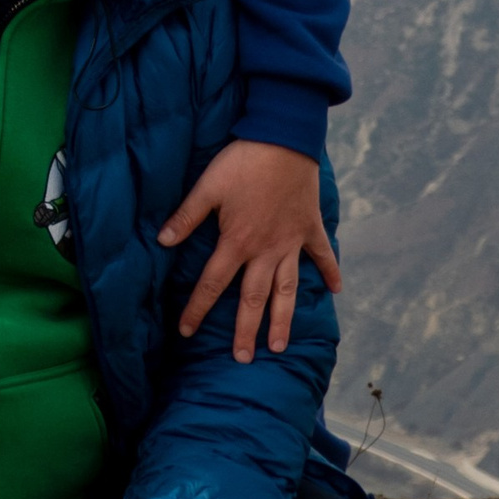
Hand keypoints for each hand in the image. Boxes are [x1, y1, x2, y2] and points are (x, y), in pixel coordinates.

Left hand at [159, 140, 340, 361]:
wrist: (284, 139)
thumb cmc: (242, 162)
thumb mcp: (207, 186)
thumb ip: (186, 216)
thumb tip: (161, 241)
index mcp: (236, 242)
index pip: (212, 283)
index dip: (197, 308)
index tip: (186, 331)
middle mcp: (265, 250)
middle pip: (253, 298)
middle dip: (245, 330)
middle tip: (242, 358)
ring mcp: (291, 242)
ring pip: (287, 289)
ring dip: (283, 318)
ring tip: (280, 345)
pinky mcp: (310, 228)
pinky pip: (322, 255)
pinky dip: (331, 272)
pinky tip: (337, 291)